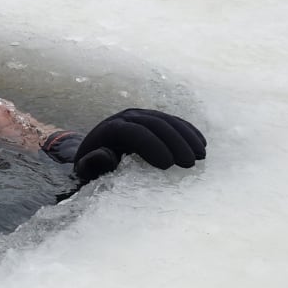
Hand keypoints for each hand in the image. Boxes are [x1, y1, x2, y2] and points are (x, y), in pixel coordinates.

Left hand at [42, 109, 205, 180]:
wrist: (94, 153)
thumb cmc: (91, 169)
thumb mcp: (86, 172)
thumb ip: (92, 165)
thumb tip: (105, 154)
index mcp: (109, 130)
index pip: (132, 132)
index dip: (151, 145)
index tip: (168, 165)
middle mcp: (125, 117)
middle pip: (153, 124)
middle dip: (174, 142)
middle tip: (190, 164)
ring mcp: (141, 115)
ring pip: (166, 120)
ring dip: (186, 136)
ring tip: (201, 156)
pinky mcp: (153, 118)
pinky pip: (173, 120)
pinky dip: (188, 131)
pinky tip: (201, 144)